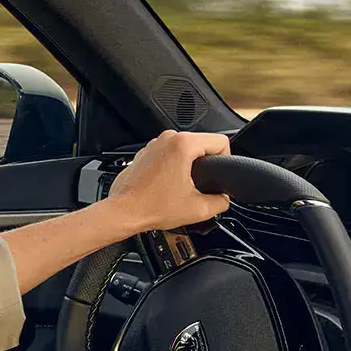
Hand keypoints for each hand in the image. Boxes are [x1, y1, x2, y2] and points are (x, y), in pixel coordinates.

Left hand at [106, 130, 232, 231]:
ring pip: (185, 149)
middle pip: (202, 144)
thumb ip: (221, 202)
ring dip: (189, 166)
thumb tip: (224, 198)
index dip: (226, 160)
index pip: (220, 142)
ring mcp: (154, 144)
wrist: (124, 212)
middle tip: (200, 186)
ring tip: (183, 187)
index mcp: (183, 144)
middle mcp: (168, 138)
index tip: (219, 176)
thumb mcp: (198, 209)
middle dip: (206, 165)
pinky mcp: (146, 152)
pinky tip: (169, 185)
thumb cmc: (151, 207)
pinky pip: (169, 154)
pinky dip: (173, 167)